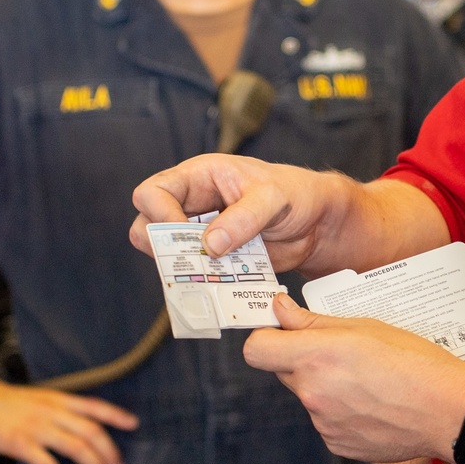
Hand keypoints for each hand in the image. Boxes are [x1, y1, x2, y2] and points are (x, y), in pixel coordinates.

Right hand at [0, 379, 138, 463]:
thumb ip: (62, 409)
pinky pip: (45, 463)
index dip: (116, 415)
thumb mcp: (41, 398)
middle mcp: (53, 412)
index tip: (134, 424)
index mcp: (59, 399)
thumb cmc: (8, 402)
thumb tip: (85, 425)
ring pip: (75, 447)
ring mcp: (36, 427)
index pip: (95, 406)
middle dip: (110, 451)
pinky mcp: (18, 443)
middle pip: (92, 431)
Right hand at [130, 154, 348, 268]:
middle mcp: (192, 204)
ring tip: (213, 275)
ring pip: (167, 255)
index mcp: (199, 177)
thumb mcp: (274, 198)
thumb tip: (210, 245)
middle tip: (197, 260)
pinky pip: (195, 273)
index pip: (152, 193)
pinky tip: (223, 286)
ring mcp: (201, 234)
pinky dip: (204, 283)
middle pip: (147, 226)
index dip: (160, 216)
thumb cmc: (296, 194)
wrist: (317, 223)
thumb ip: (244, 218)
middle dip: (164, 247)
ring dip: (185, 269)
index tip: (187, 236)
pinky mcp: (215, 259)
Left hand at [244, 293, 464, 463]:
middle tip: (340, 352)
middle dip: (302, 360)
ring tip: (368, 380)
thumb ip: (314, 322)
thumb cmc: (414, 361)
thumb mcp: (366, 326)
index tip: (281, 332)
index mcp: (316, 357)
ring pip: (309, 396)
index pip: (257, 350)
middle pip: (284, 371)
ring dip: (326, 386)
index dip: (265, 338)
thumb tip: (279, 310)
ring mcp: (323, 422)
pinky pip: (327, 421)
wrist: (448, 410)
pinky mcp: (337, 444)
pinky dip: (342, 411)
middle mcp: (312, 392)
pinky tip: (374, 403)